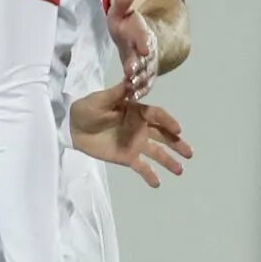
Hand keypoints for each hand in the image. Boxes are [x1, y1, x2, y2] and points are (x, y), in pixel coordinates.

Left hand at [69, 83, 190, 186]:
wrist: (71, 128)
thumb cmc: (87, 110)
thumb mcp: (101, 99)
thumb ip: (118, 92)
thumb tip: (132, 78)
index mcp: (137, 112)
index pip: (157, 116)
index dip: (168, 122)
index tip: (177, 130)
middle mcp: (141, 128)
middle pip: (163, 136)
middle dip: (177, 144)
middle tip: (189, 153)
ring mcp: (135, 143)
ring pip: (157, 153)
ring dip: (169, 161)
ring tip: (180, 170)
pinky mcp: (127, 157)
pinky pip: (141, 167)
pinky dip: (149, 175)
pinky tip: (157, 183)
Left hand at [107, 0, 158, 96]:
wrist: (139, 38)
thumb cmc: (127, 25)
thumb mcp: (120, 12)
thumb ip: (123, 1)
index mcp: (140, 31)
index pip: (143, 35)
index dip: (143, 41)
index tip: (143, 48)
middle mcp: (147, 48)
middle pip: (145, 57)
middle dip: (139, 64)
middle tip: (132, 71)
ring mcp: (148, 63)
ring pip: (146, 72)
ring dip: (140, 80)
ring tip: (132, 87)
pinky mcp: (145, 74)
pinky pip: (145, 82)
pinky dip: (141, 89)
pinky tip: (134, 97)